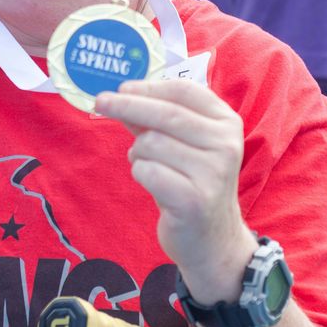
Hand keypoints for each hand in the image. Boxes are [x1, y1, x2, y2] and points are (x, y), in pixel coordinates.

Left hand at [95, 80, 255, 303]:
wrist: (212, 239)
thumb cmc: (192, 182)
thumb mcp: (183, 145)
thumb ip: (156, 119)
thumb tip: (120, 94)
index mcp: (226, 123)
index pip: (185, 91)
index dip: (149, 87)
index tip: (122, 87)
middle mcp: (225, 145)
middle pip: (166, 113)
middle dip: (128, 105)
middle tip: (101, 101)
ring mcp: (213, 173)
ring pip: (152, 143)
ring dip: (138, 152)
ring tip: (149, 165)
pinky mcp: (194, 200)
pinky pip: (147, 171)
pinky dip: (140, 173)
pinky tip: (154, 183)